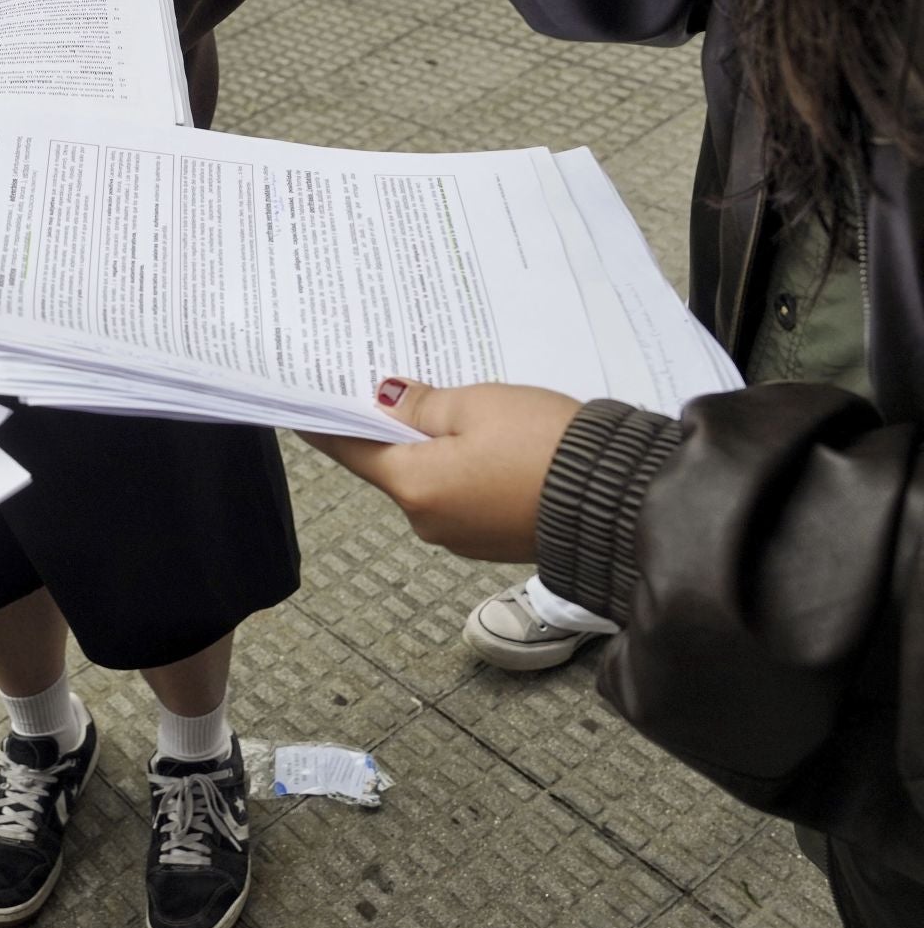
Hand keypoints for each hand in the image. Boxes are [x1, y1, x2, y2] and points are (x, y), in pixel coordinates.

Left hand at [302, 378, 582, 562]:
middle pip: (393, 466)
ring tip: (459, 409)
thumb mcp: (477, 406)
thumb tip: (386, 402)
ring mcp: (461, 536)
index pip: (351, 451)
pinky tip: (491, 443)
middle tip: (396, 387)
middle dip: (395, 429)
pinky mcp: (494, 539)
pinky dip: (466, 470)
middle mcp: (428, 521)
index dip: (328, 422)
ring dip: (437, 449)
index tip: (307, 403)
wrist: (619, 501)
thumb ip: (423, 405)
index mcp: (414, 488)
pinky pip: (464, 496)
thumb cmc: (548, 449)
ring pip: (432, 481)